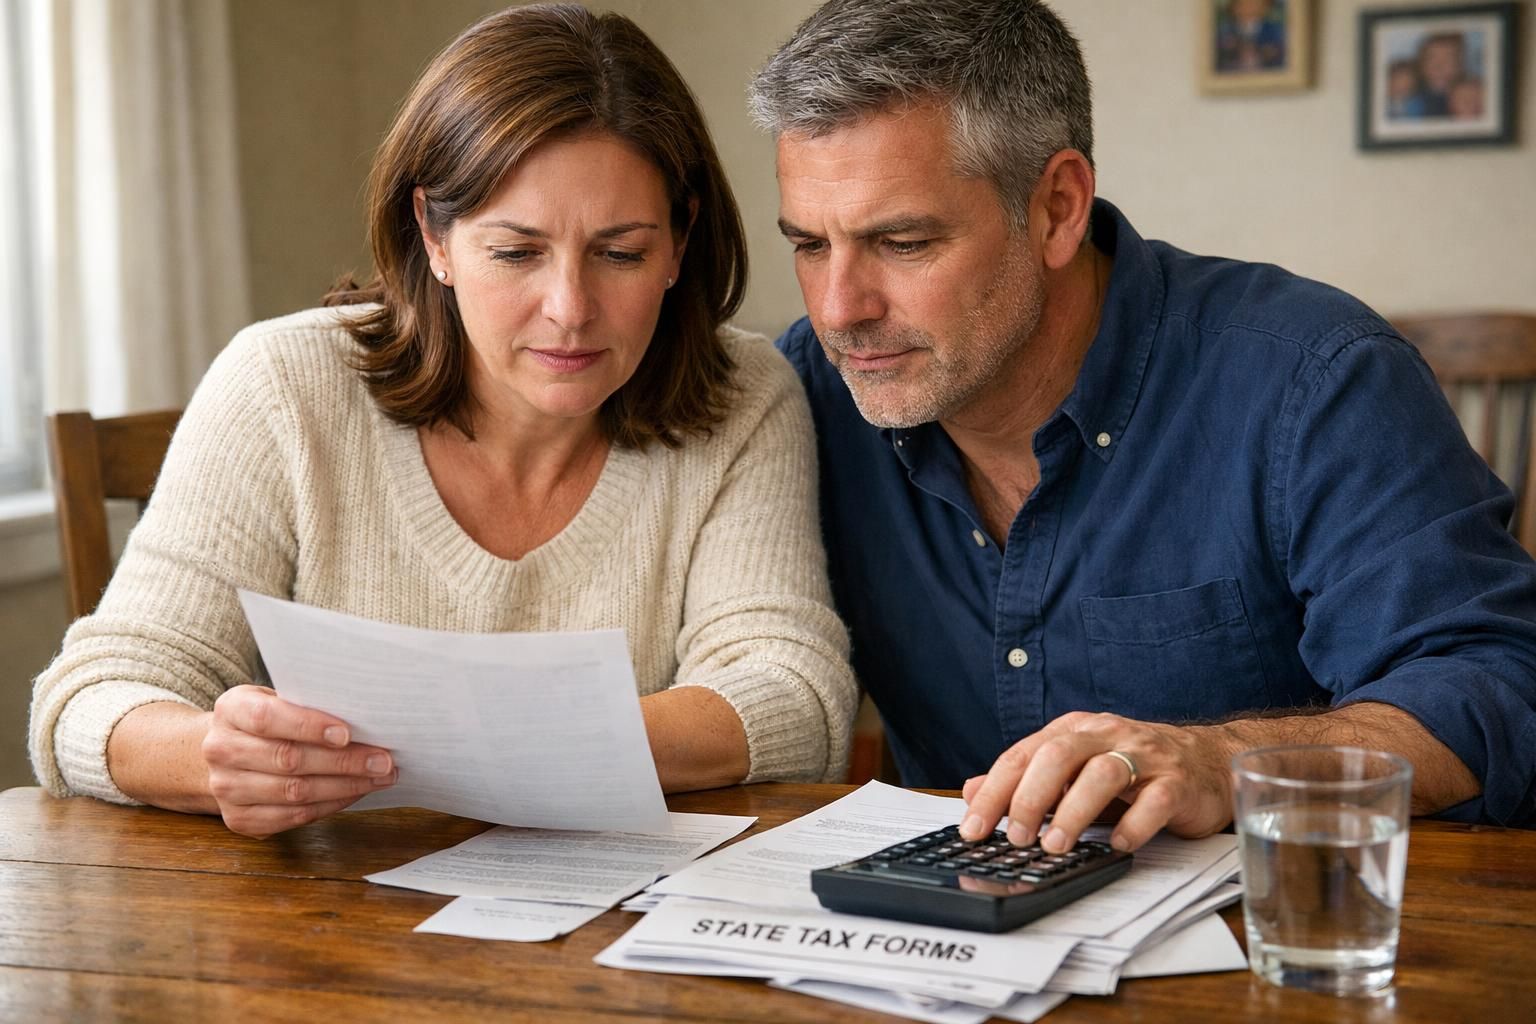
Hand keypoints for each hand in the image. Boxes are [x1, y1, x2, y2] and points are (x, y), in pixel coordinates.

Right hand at [200, 685, 395, 837]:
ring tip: (380, 778)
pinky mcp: (239, 819)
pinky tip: (356, 793)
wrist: (227, 752)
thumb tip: (365, 715)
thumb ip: (307, 703)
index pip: (268, 718)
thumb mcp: (277, 698)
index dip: (309, 726)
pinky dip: (331, 805)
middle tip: (383, 760)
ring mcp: (226, 788)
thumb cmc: (267, 720)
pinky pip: (293, 816)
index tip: (347, 734)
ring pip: (294, 792)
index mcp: (231, 710)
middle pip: (288, 759)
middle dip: (343, 762)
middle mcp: (221, 749)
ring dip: (345, 786)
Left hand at [958, 712, 1234, 853]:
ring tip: (1055, 846)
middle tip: (1016, 838)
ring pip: (1104, 773)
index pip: (1023, 755)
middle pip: (1058, 755)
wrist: (1207, 761)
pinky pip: (1155, 801)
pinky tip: (1116, 846)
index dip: (994, 792)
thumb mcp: (1073, 771)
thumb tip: (970, 790)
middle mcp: (1107, 735)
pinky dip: (1133, 826)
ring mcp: (1146, 756)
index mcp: (1074, 731)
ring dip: (1074, 811)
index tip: (973, 828)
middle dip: (1031, 798)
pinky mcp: (1179, 782)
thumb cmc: (1133, 769)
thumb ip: (1024, 781)